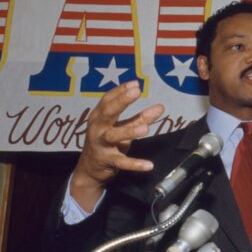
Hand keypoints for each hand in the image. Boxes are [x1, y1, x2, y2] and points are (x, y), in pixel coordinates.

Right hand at [71, 81, 164, 210]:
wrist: (90, 168)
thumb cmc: (107, 142)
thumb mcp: (122, 128)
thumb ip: (140, 118)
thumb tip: (160, 107)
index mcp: (99, 116)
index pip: (107, 100)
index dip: (120, 91)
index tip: (136, 83)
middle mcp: (97, 128)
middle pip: (107, 112)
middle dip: (121, 101)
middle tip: (136, 92)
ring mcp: (100, 144)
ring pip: (113, 136)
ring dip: (129, 131)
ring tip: (145, 128)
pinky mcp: (107, 160)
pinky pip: (121, 162)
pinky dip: (135, 164)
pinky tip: (149, 165)